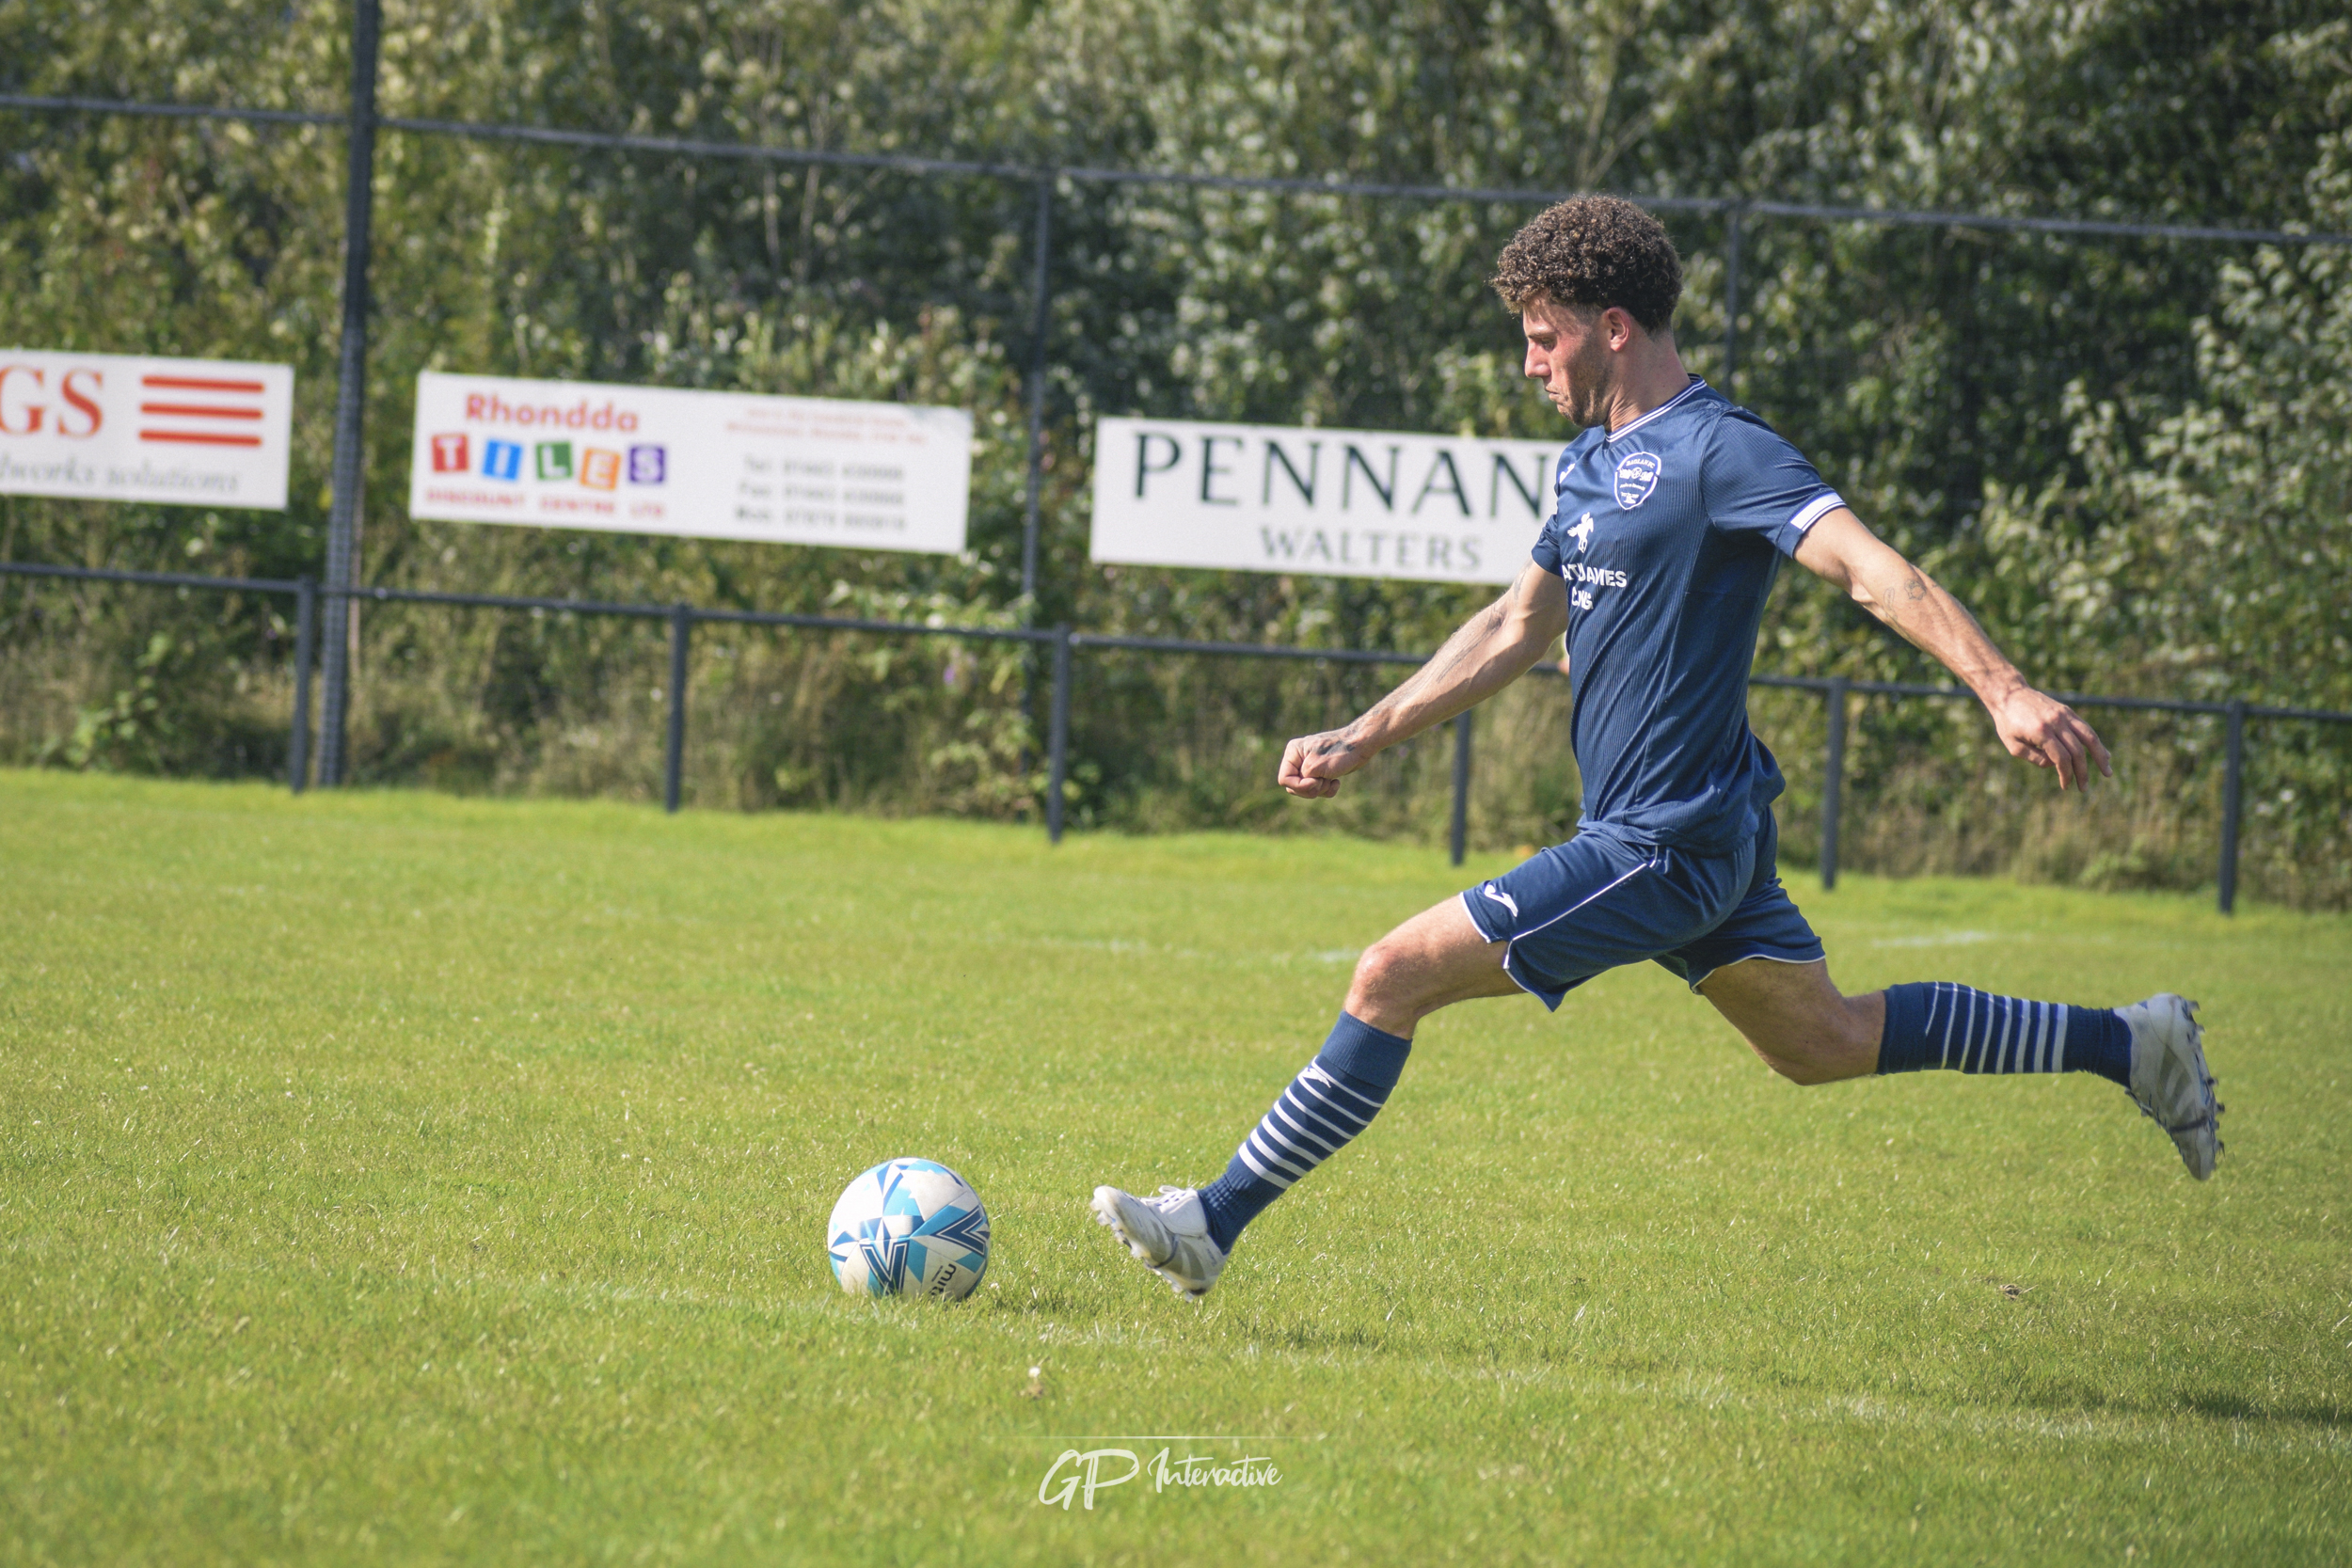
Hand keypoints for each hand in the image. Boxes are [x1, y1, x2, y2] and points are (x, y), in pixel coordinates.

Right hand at [1279, 728, 1374, 797]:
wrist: (1361, 746)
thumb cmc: (1340, 752)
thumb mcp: (1315, 767)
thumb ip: (1302, 780)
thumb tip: (1303, 788)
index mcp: (1293, 752)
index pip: (1284, 779)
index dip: (1299, 786)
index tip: (1315, 781)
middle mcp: (1299, 758)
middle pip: (1294, 787)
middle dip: (1311, 788)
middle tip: (1324, 781)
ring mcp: (1310, 766)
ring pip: (1307, 790)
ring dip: (1321, 789)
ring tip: (1332, 779)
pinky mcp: (1321, 772)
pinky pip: (1318, 789)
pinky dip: (1328, 789)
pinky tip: (1337, 781)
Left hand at [1992, 688, 2111, 790]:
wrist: (2009, 694)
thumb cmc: (2007, 722)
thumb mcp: (2012, 745)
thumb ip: (2034, 757)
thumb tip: (2054, 765)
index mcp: (2041, 732)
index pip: (2061, 758)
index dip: (2066, 774)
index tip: (2066, 786)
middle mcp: (2056, 722)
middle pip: (2078, 751)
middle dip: (2083, 772)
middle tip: (2083, 788)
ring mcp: (2064, 715)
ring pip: (2089, 737)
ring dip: (2100, 756)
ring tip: (2107, 771)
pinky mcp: (2067, 711)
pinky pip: (2085, 728)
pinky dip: (2095, 742)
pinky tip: (2103, 754)